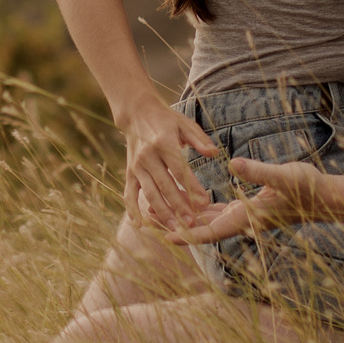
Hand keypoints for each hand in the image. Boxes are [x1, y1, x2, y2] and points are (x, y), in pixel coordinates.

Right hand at [121, 100, 219, 225]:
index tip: (205, 201)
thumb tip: (214, 153)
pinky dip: (132, 210)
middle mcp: (148, 156)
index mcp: (163, 143)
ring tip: (175, 228)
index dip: (192, 186)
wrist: (137, 114)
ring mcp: (136, 167)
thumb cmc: (166, 120)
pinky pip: (129, 194)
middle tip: (192, 222)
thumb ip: (199, 140)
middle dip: (179, 206)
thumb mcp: (185, 124)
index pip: (179, 169)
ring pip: (149, 193)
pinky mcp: (129, 173)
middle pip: (165, 185)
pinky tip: (139, 225)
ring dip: (162, 212)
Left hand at [150, 155, 335, 244]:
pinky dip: (201, 209)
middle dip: (178, 225)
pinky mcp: (249, 208)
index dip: (189, 234)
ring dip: (186, 217)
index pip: (212, 231)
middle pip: (203, 228)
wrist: (325, 198)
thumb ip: (258, 171)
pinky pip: (218, 212)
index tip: (166, 236)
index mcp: (248, 217)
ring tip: (161, 210)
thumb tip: (236, 165)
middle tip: (151, 219)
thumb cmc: (306, 187)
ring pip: (208, 221)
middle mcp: (243, 221)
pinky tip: (188, 203)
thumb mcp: (282, 175)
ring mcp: (245, 216)